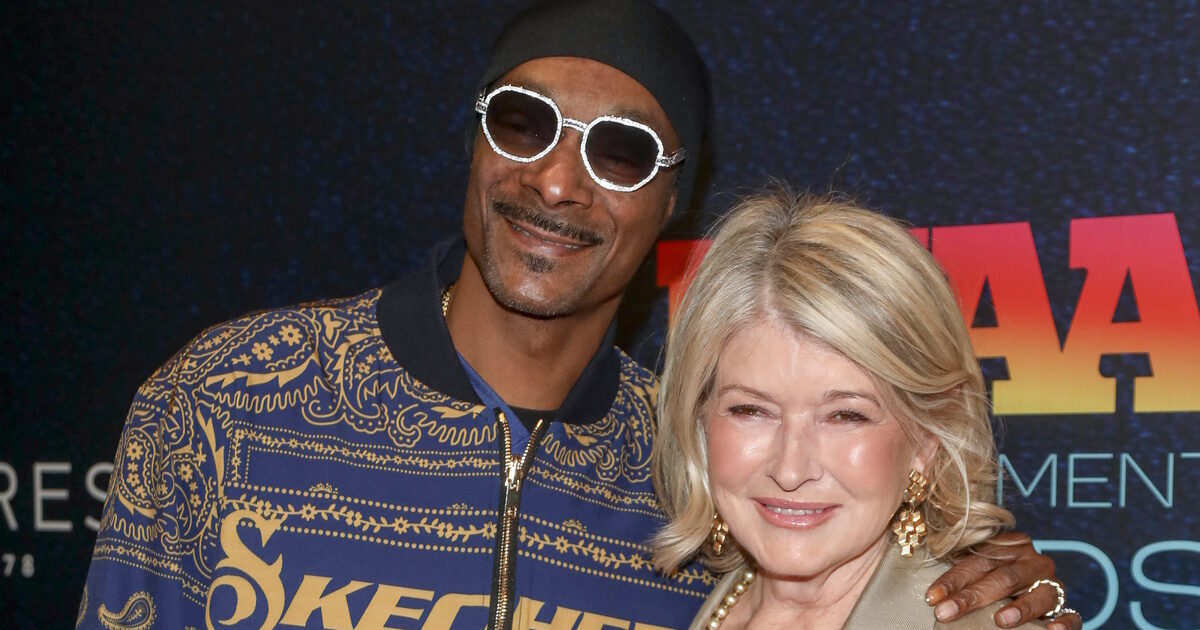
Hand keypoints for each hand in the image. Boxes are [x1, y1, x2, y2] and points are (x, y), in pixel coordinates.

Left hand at [925, 532, 1081, 629]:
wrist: (1030, 582)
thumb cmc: (995, 578)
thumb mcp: (981, 570)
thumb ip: (966, 577)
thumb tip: (934, 597)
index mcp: (1009, 546)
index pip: (978, 562)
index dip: (953, 580)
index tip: (932, 598)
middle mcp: (1032, 561)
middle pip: (1003, 578)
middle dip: (972, 597)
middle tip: (946, 613)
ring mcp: (1052, 583)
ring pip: (1038, 594)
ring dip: (1019, 608)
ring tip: (1000, 621)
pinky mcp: (1065, 605)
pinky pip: (1070, 615)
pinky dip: (1063, 624)